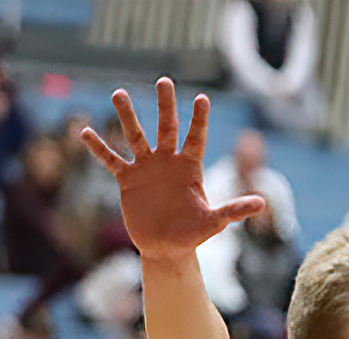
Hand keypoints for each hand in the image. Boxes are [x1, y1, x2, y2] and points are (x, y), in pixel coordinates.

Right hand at [80, 79, 265, 260]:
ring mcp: (146, 168)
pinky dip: (99, 148)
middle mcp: (168, 161)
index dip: (199, 119)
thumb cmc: (192, 233)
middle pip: (167, 127)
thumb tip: (264, 203)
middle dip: (166, 105)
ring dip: (127, 116)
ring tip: (119, 93)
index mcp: (190, 167)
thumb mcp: (214, 221)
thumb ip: (234, 210)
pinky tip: (84, 131)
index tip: (202, 99)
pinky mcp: (128, 179)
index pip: (196, 137)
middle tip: (164, 81)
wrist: (166, 248)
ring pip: (136, 136)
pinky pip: (111, 160)